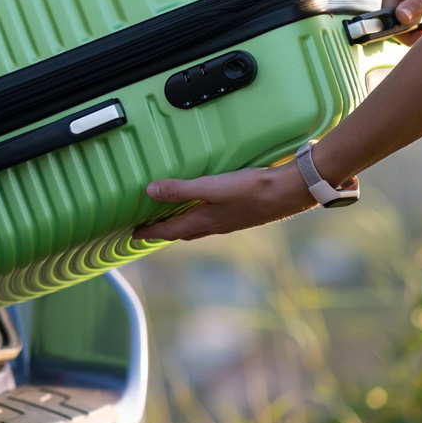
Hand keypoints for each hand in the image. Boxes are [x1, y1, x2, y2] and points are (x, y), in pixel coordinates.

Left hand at [132, 162, 317, 241]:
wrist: (288, 193)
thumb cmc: (250, 189)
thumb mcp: (211, 187)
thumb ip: (180, 189)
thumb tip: (149, 191)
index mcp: (203, 221)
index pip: (168, 230)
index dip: (148, 232)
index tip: (133, 235)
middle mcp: (214, 226)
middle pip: (182, 232)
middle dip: (164, 231)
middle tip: (148, 228)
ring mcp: (229, 223)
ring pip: (198, 227)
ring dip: (182, 225)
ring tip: (172, 218)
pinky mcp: (240, 215)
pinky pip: (212, 221)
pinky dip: (200, 218)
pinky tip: (205, 208)